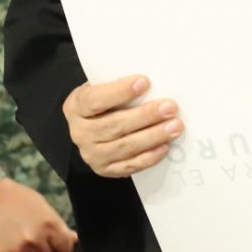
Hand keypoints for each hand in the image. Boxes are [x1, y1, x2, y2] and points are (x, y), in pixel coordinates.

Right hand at [0, 178, 77, 251]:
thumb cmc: (13, 197)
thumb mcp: (40, 205)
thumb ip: (58, 225)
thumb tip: (74, 239)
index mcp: (49, 225)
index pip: (65, 248)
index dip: (59, 244)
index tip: (52, 241)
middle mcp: (35, 240)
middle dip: (42, 248)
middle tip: (28, 234)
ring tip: (13, 236)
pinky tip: (1, 241)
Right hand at [64, 75, 181, 178]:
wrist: (90, 127)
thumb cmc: (102, 101)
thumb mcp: (101, 87)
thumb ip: (118, 85)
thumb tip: (154, 82)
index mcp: (76, 107)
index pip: (96, 99)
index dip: (120, 91)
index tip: (145, 82)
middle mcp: (80, 133)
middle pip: (114, 125)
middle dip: (145, 116)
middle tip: (170, 107)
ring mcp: (92, 154)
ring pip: (125, 147)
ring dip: (153, 136)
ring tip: (175, 126)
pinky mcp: (105, 169)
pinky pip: (130, 165)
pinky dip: (149, 157)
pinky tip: (165, 146)